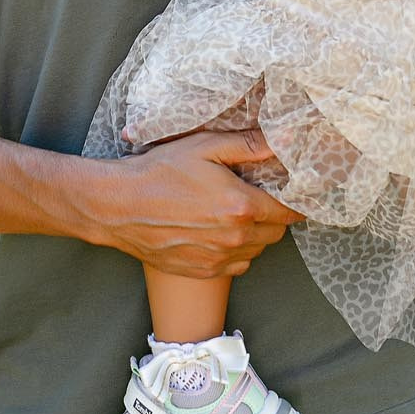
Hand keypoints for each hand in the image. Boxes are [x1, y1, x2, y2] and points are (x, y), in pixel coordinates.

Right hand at [95, 128, 302, 279]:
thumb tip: (283, 141)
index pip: (289, 211)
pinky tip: (219, 232)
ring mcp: (219, 258)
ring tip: (234, 213)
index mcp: (241, 205)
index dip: (294, 201)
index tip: (291, 192)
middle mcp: (235, 237)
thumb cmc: (161, 171)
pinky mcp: (204, 271)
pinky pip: (238, 265)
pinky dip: (236, 252)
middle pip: (276, 233)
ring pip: (257, 250)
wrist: (120, 206)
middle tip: (258, 197)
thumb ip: (248, 146)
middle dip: (273, 216)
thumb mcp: (204, 147)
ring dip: (255, 234)